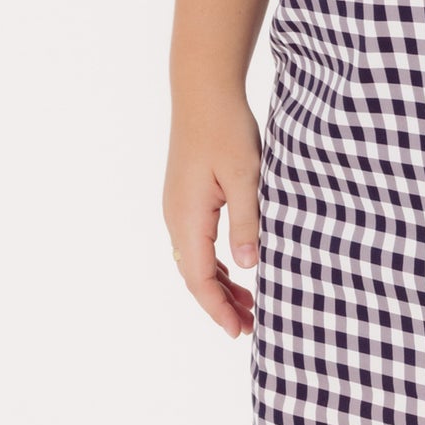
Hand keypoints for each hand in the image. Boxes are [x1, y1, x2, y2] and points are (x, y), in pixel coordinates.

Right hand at [163, 95, 262, 338]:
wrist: (203, 92)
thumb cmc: (226, 130)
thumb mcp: (246, 176)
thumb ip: (247, 222)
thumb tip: (248, 266)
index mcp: (188, 217)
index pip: (201, 279)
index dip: (218, 309)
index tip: (237, 331)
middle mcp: (176, 217)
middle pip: (195, 275)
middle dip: (219, 303)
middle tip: (248, 326)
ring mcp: (178, 207)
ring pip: (195, 260)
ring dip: (219, 284)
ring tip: (247, 304)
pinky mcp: (186, 197)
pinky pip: (197, 242)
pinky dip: (215, 262)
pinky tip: (236, 268)